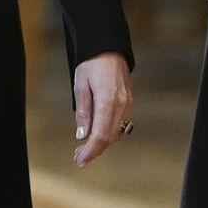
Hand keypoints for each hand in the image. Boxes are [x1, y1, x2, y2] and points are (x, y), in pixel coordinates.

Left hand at [73, 52, 132, 167]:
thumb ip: (83, 111)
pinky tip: (96, 132)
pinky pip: (118, 121)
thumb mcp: (80, 84)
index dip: (90, 151)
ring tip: (84, 147)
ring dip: (101, 141)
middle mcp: (121, 104)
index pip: (100, 135)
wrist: (108, 45)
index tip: (80, 161)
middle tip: (78, 157)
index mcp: (108, 100)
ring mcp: (127, 102)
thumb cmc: (91, 62)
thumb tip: (82, 135)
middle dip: (94, 150)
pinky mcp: (128, 99)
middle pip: (109, 137)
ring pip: (115, 131)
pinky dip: (107, 130)